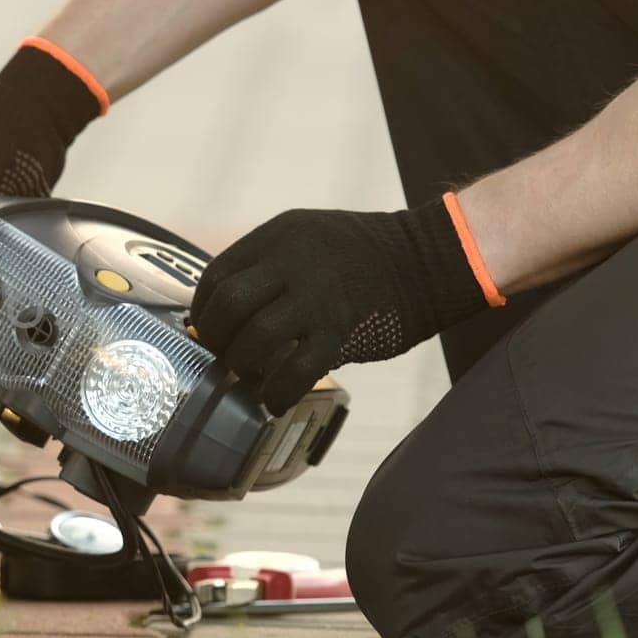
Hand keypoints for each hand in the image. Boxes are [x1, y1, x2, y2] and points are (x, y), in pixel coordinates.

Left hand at [191, 198, 489, 414]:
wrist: (433, 258)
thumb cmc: (364, 255)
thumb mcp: (307, 237)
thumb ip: (269, 266)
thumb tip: (228, 311)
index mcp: (277, 237)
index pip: (217, 275)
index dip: (204, 309)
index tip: (207, 328)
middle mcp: (291, 263)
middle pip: (228, 306)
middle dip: (217, 338)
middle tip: (223, 356)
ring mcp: (317, 297)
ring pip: (255, 338)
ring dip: (242, 365)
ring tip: (248, 376)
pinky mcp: (341, 330)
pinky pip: (296, 370)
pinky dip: (277, 392)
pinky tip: (275, 400)